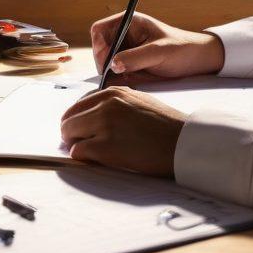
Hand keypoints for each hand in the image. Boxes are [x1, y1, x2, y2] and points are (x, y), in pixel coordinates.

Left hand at [60, 86, 185, 175]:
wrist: (182, 142)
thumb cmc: (165, 125)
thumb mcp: (138, 101)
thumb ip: (115, 103)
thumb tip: (92, 117)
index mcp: (113, 92)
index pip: (79, 104)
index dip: (77, 119)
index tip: (80, 130)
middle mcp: (106, 104)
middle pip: (69, 119)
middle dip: (72, 133)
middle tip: (80, 144)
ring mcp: (104, 124)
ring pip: (69, 134)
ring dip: (76, 144)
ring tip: (90, 153)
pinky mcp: (104, 146)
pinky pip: (78, 152)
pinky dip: (83, 157)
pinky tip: (96, 160)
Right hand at [91, 11, 224, 79]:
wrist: (198, 61)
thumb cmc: (182, 49)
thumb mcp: (159, 52)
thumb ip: (135, 57)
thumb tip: (112, 64)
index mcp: (129, 23)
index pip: (99, 30)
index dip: (99, 45)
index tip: (107, 62)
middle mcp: (124, 35)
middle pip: (99, 48)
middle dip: (104, 62)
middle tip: (116, 75)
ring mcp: (127, 50)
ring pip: (106, 63)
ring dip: (111, 73)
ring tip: (127, 79)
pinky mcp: (130, 65)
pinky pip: (115, 73)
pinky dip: (117, 79)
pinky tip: (130, 82)